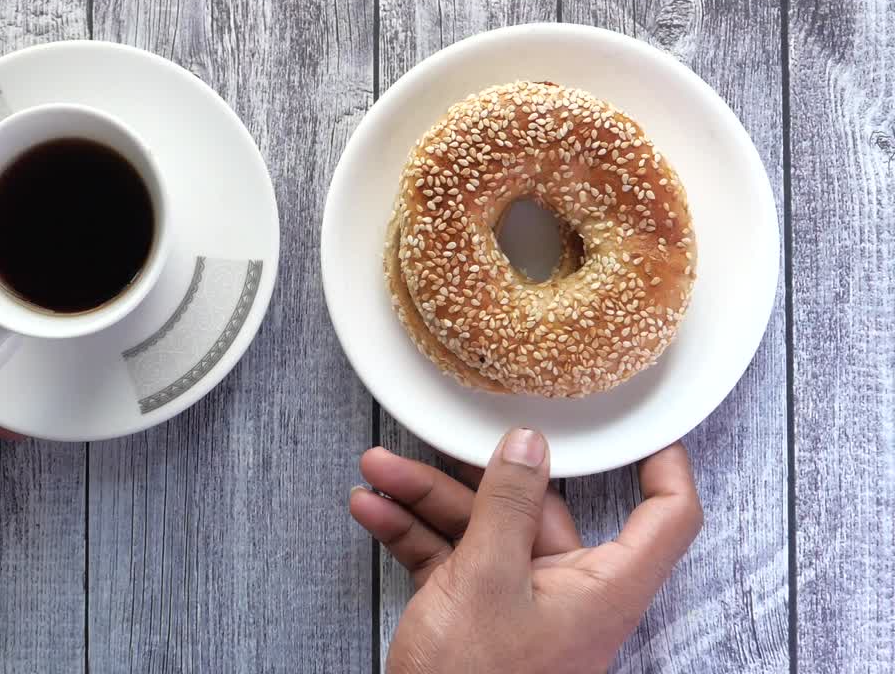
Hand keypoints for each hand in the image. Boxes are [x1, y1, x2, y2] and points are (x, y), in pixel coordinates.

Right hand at [350, 429, 701, 673]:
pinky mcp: (476, 615)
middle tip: (435, 443)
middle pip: (538, 510)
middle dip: (471, 475)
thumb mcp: (485, 581)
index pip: (665, 518)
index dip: (663, 466)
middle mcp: (568, 593)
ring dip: (425, 500)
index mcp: (601, 589)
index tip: (640, 426)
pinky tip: (375, 512)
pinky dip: (413, 534)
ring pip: (481, 530)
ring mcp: (519, 604)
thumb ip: (507, 507)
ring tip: (380, 474)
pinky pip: (450, 560)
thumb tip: (527, 446)